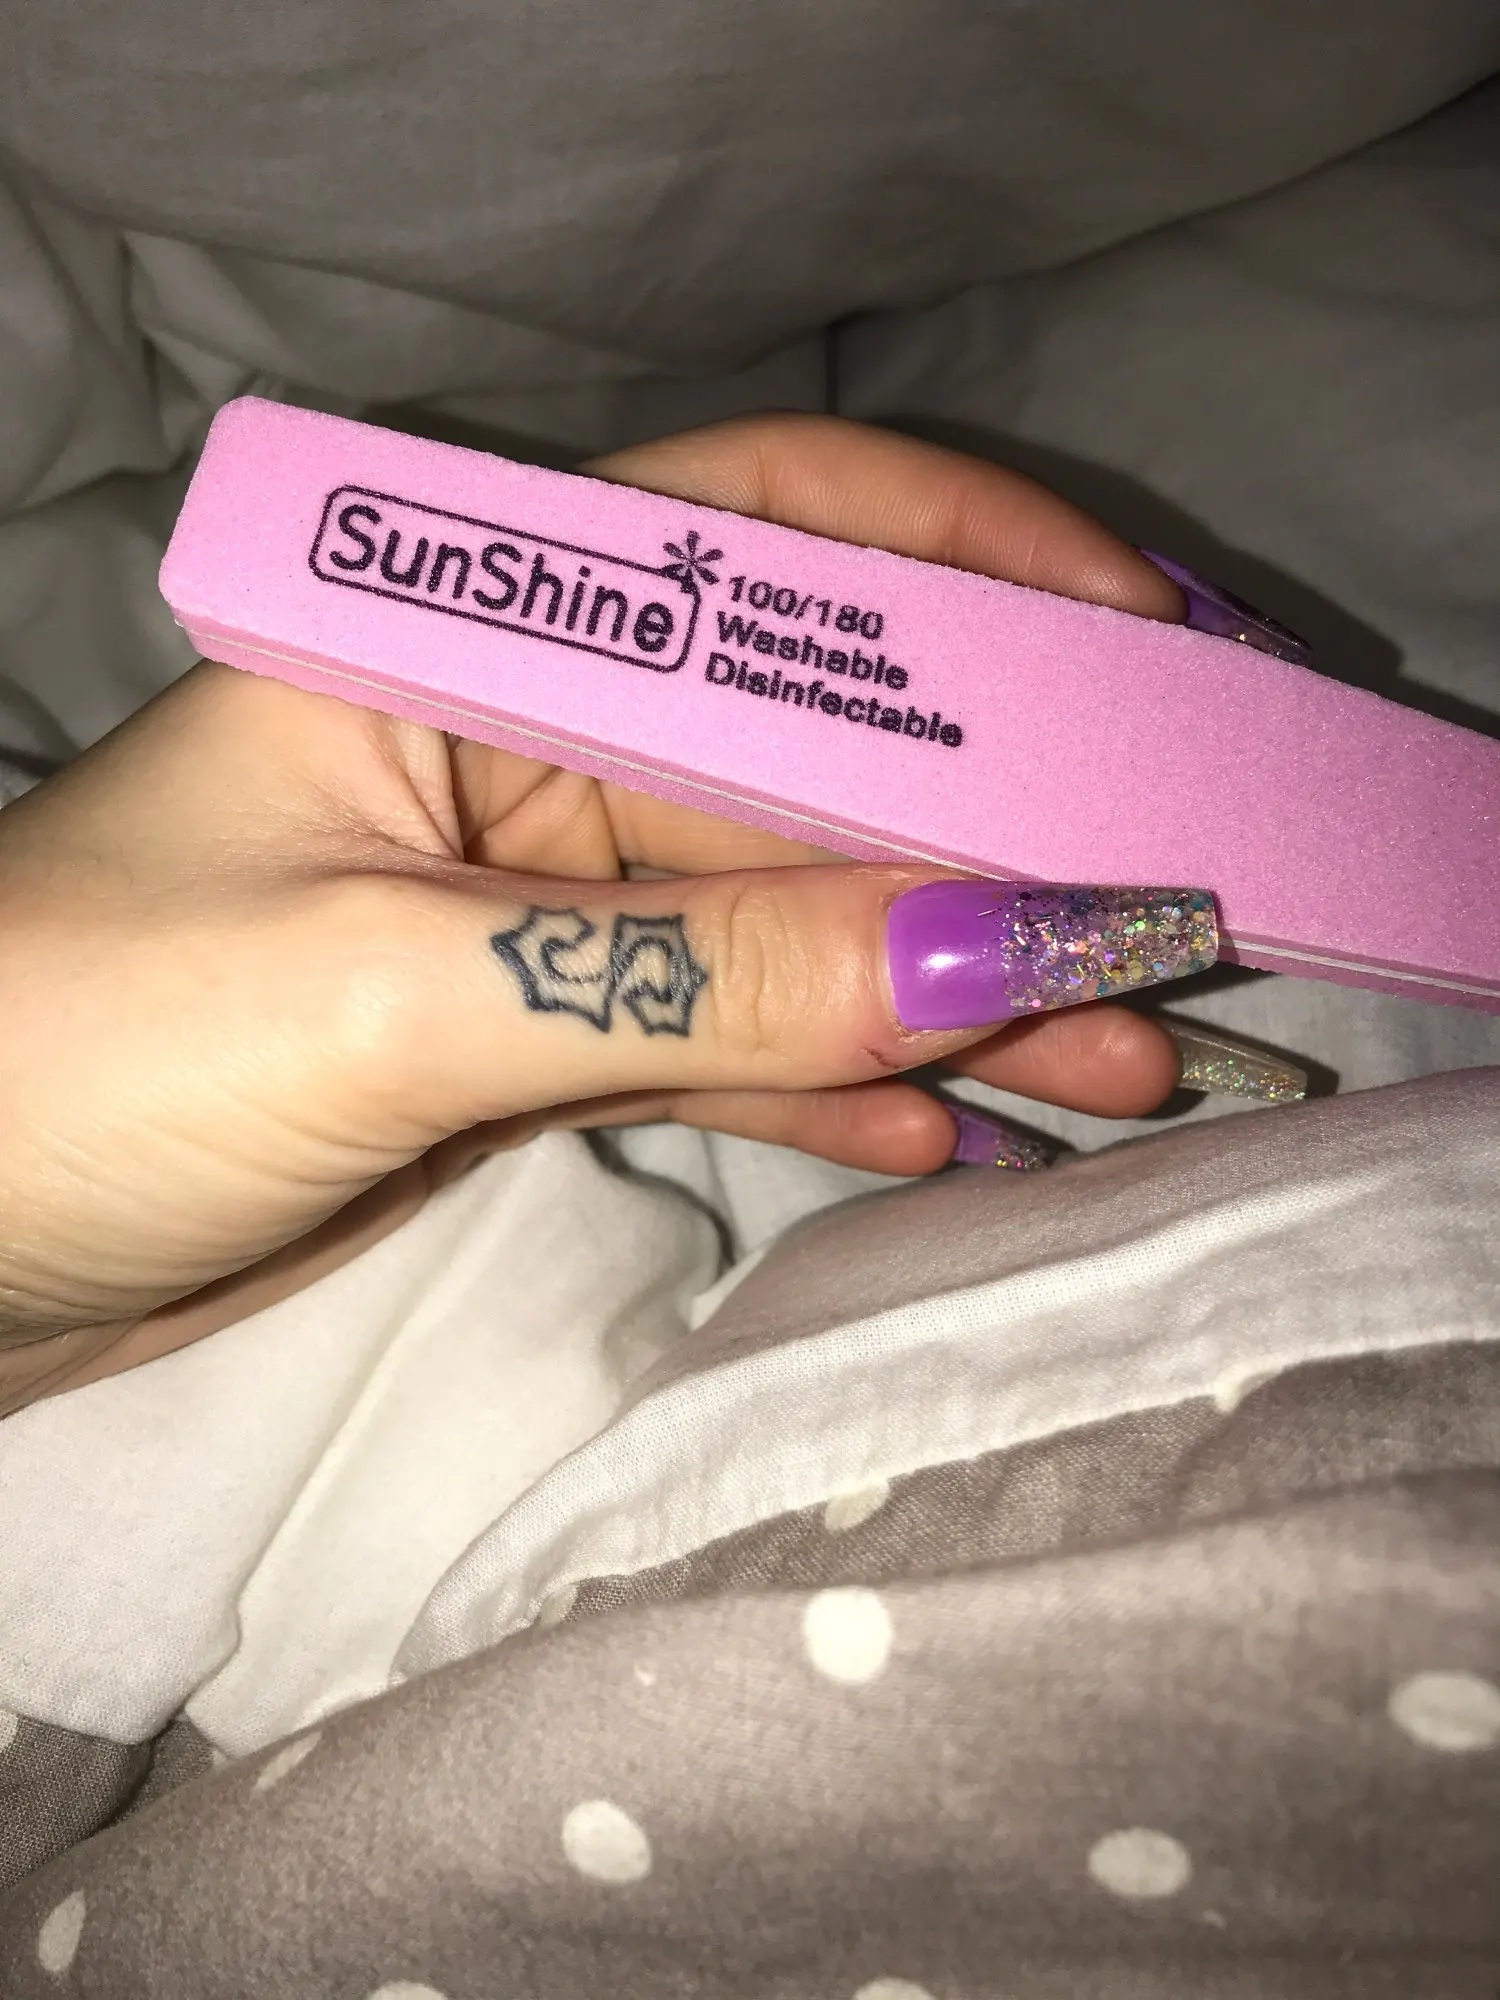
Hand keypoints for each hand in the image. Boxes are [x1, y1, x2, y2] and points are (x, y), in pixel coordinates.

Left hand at [0, 414, 1189, 1410]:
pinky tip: (947, 1141)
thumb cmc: (74, 1055)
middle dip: (994, 845)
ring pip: (784, 927)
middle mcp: (512, 749)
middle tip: (1171, 931)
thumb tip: (993, 956)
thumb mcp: (395, 996)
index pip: (751, 544)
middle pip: (807, 764)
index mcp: (457, 643)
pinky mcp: (521, 1041)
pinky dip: (831, 1094)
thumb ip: (695, 980)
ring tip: (1115, 1075)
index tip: (1144, 645)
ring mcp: (529, 908)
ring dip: (942, 999)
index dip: (965, 568)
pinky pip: (719, 1049)